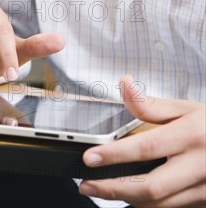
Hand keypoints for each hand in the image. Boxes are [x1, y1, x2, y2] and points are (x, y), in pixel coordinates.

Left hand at [79, 75, 205, 206]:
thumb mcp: (187, 108)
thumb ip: (151, 104)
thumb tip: (124, 85)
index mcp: (190, 137)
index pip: (145, 148)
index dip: (114, 154)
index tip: (89, 157)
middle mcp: (198, 166)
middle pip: (150, 187)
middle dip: (113, 189)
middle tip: (87, 185)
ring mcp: (204, 189)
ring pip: (160, 204)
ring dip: (127, 199)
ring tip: (102, 190)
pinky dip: (149, 204)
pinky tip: (131, 196)